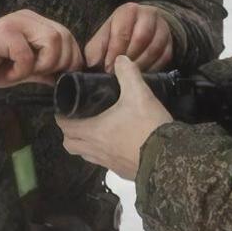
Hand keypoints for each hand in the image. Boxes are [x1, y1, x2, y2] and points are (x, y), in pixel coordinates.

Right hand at [0, 9, 83, 86]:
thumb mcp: (26, 71)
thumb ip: (46, 70)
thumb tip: (70, 77)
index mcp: (37, 24)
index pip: (69, 36)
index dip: (72, 58)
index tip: (61, 77)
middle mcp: (29, 18)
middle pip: (64, 36)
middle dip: (59, 63)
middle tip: (39, 76)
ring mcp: (16, 22)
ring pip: (51, 40)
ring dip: (43, 64)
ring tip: (24, 73)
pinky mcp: (3, 32)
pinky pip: (26, 52)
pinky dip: (22, 69)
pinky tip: (10, 74)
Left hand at [57, 56, 171, 180]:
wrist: (169, 158)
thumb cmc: (147, 126)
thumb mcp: (139, 94)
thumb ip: (128, 74)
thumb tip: (120, 59)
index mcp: (93, 131)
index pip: (64, 126)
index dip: (62, 116)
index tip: (67, 107)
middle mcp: (95, 150)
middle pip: (70, 144)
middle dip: (71, 132)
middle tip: (80, 119)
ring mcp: (108, 163)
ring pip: (86, 155)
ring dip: (86, 144)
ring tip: (98, 130)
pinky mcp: (121, 171)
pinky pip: (104, 163)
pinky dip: (103, 153)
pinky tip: (117, 142)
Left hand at [84, 3, 173, 72]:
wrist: (142, 26)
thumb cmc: (118, 33)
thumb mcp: (104, 35)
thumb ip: (96, 48)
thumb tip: (94, 64)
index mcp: (129, 10)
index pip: (123, 32)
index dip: (114, 52)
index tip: (108, 68)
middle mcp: (149, 14)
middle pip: (141, 38)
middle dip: (128, 59)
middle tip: (119, 74)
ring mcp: (162, 28)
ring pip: (154, 49)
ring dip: (140, 65)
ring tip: (129, 76)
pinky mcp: (170, 43)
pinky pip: (164, 58)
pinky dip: (152, 69)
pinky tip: (141, 75)